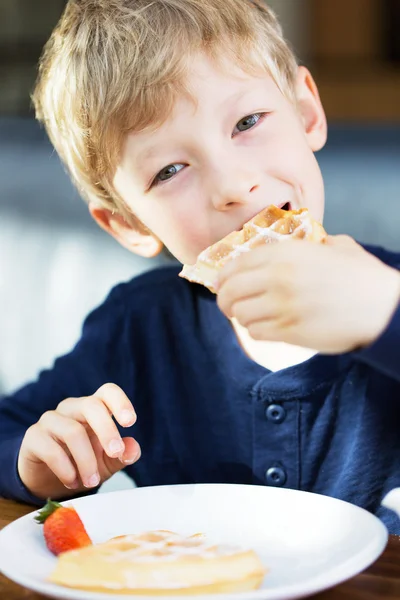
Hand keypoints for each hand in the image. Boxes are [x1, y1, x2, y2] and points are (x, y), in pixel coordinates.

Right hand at [18, 383, 140, 498]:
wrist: (47, 480)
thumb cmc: (82, 463)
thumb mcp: (107, 462)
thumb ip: (122, 455)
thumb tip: (133, 449)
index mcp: (94, 408)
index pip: (107, 392)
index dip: (120, 402)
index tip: (130, 422)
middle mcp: (72, 408)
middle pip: (91, 405)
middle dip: (107, 431)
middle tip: (116, 453)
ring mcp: (51, 420)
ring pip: (72, 431)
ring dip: (86, 461)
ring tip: (92, 482)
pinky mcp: (33, 437)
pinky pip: (51, 449)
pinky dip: (66, 469)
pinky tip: (72, 482)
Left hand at [217, 235, 399, 353]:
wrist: (382, 308)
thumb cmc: (363, 278)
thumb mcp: (337, 247)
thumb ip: (313, 244)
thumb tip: (307, 247)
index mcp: (287, 253)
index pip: (237, 263)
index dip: (224, 276)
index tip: (222, 282)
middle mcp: (278, 277)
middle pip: (230, 290)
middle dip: (225, 299)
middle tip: (228, 304)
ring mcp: (282, 306)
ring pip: (240, 314)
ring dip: (242, 317)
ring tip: (251, 317)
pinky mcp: (289, 331)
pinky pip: (256, 332)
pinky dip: (256, 331)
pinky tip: (266, 328)